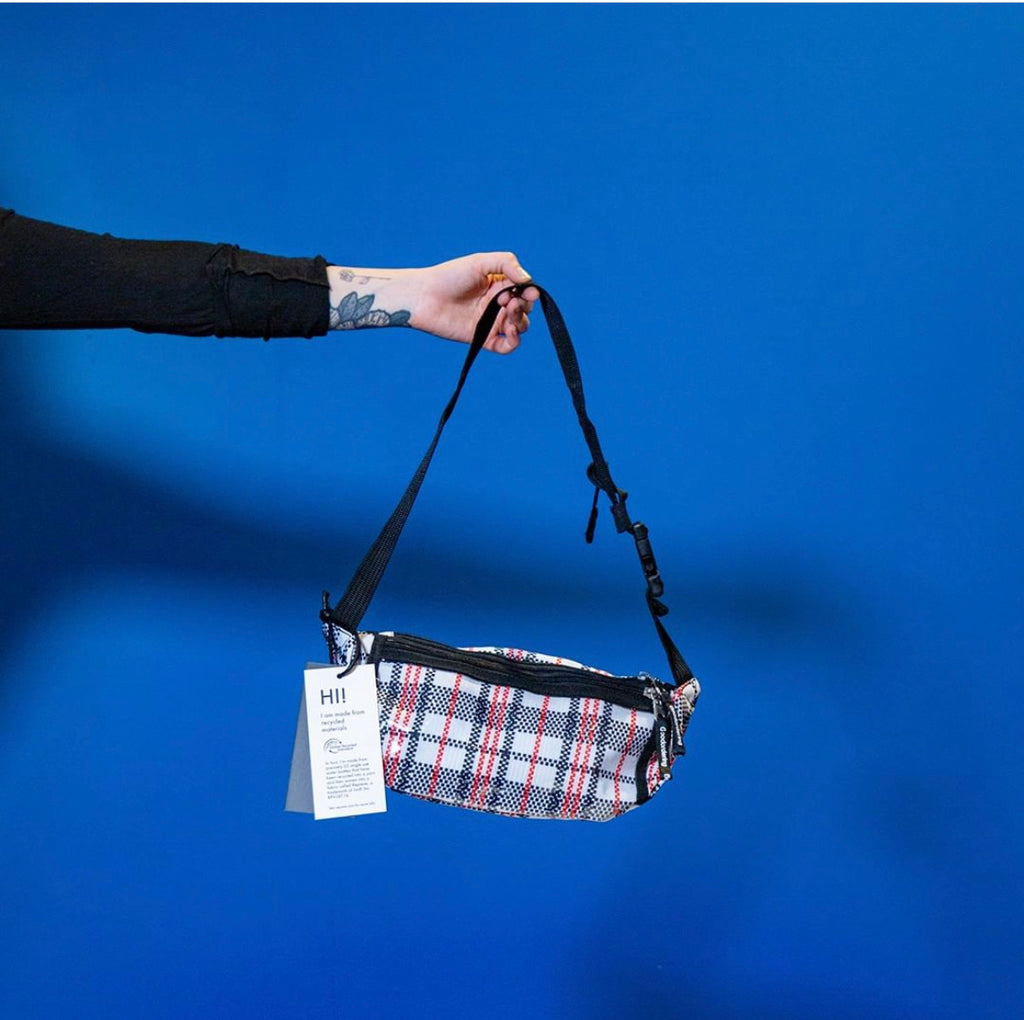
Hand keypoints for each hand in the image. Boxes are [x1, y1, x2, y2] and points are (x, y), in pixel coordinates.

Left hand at [408, 253, 538, 353]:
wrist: (424, 297)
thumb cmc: (449, 276)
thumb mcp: (480, 262)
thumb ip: (507, 263)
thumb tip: (528, 280)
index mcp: (499, 284)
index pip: (524, 290)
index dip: (530, 292)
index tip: (528, 291)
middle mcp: (497, 304)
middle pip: (524, 309)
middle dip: (523, 306)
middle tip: (508, 302)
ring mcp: (491, 322)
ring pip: (519, 327)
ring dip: (521, 322)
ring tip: (508, 315)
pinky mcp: (483, 339)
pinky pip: (506, 346)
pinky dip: (514, 342)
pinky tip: (511, 333)